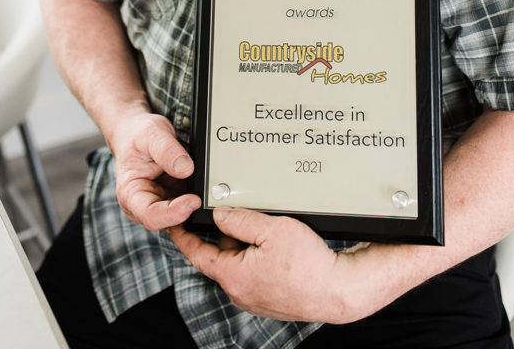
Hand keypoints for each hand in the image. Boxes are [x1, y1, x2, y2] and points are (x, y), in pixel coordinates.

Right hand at [110, 112, 200, 230]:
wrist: (137, 133)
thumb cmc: (138, 136)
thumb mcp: (150, 134)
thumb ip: (166, 150)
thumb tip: (186, 168)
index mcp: (130, 194)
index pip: (151, 216)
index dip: (174, 213)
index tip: (194, 200)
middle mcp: (144, 205)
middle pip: (169, 221)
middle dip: (189, 211)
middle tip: (208, 195)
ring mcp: (160, 204)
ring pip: (182, 217)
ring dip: (196, 206)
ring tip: (209, 188)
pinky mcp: (173, 199)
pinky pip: (188, 205)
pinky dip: (199, 197)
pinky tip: (207, 186)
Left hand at [170, 207, 371, 322]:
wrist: (338, 290)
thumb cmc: (308, 264)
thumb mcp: (271, 229)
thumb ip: (240, 220)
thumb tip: (220, 216)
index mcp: (233, 276)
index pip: (197, 253)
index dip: (184, 236)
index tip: (175, 222)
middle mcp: (240, 292)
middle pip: (221, 256)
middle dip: (226, 235)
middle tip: (235, 213)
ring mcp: (255, 298)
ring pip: (239, 264)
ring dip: (245, 246)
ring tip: (265, 229)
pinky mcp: (271, 300)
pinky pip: (255, 273)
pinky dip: (258, 257)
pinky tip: (276, 246)